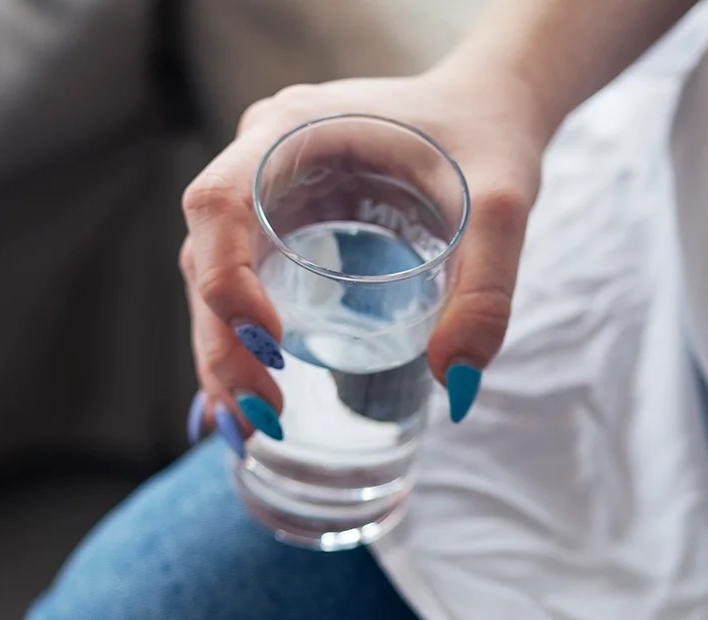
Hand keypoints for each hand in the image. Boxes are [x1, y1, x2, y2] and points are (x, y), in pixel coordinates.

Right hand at [179, 68, 553, 437]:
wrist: (487, 104)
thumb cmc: (486, 136)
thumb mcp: (502, 207)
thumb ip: (486, 290)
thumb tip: (452, 381)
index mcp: (293, 131)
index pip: (219, 202)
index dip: (227, 276)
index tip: (271, 342)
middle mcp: (261, 159)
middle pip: (206, 255)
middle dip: (224, 343)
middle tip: (262, 415)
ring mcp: (265, 194)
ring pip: (213, 279)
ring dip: (223, 354)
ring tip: (250, 426)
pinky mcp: (280, 226)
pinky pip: (240, 285)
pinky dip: (240, 345)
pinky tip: (249, 402)